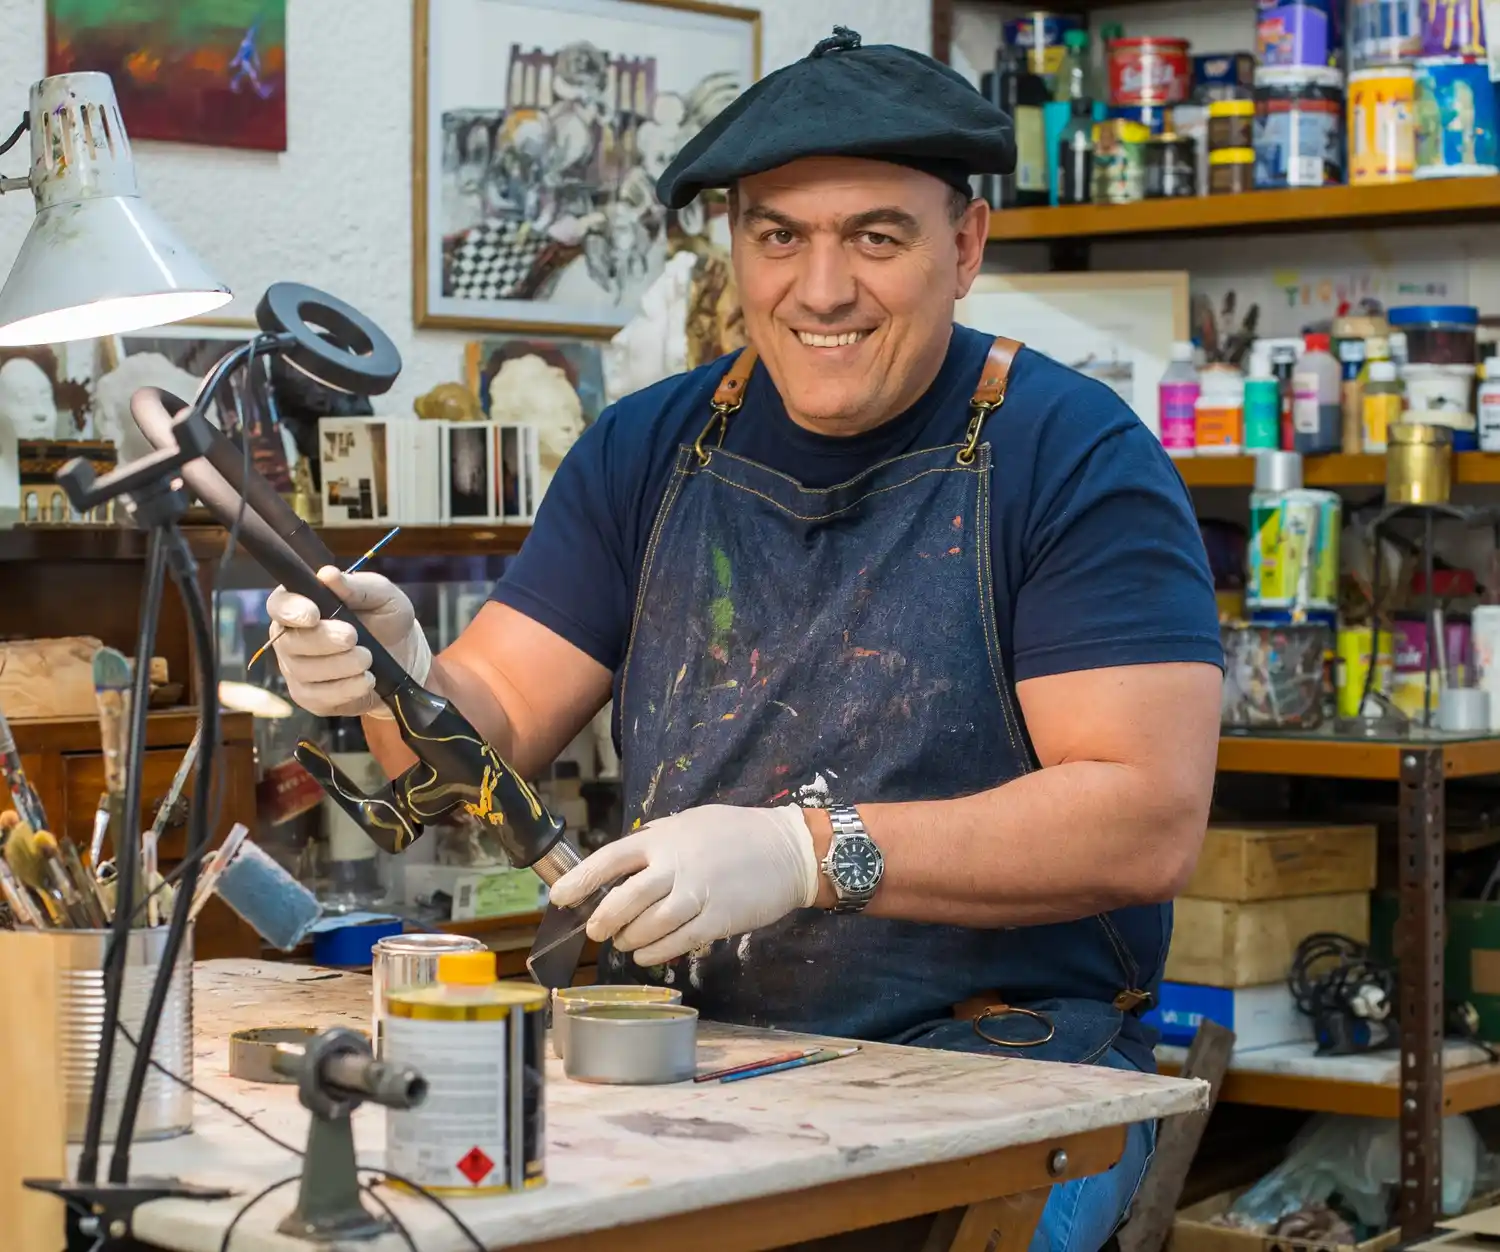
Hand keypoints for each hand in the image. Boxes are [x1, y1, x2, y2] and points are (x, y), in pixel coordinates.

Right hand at [265, 567, 430, 718]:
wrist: (404, 657)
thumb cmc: (387, 619)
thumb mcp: (383, 596)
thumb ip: (357, 586)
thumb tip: (328, 575)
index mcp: (302, 604)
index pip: (279, 605)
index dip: (292, 611)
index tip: (314, 614)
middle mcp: (291, 637)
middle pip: (290, 642)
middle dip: (323, 640)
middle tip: (353, 637)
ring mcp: (297, 670)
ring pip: (305, 671)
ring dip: (341, 665)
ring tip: (367, 657)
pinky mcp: (311, 697)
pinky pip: (320, 697)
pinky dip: (347, 689)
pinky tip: (366, 679)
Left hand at [548, 804, 819, 965]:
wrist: (788, 850)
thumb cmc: (735, 833)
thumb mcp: (690, 824)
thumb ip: (656, 844)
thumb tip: (620, 867)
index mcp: (663, 838)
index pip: (611, 859)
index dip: (580, 880)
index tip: (558, 897)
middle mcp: (675, 866)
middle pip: (625, 899)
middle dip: (603, 920)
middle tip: (595, 930)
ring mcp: (697, 894)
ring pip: (648, 927)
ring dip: (629, 940)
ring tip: (623, 943)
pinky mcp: (716, 920)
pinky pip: (675, 943)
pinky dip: (654, 953)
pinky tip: (645, 954)